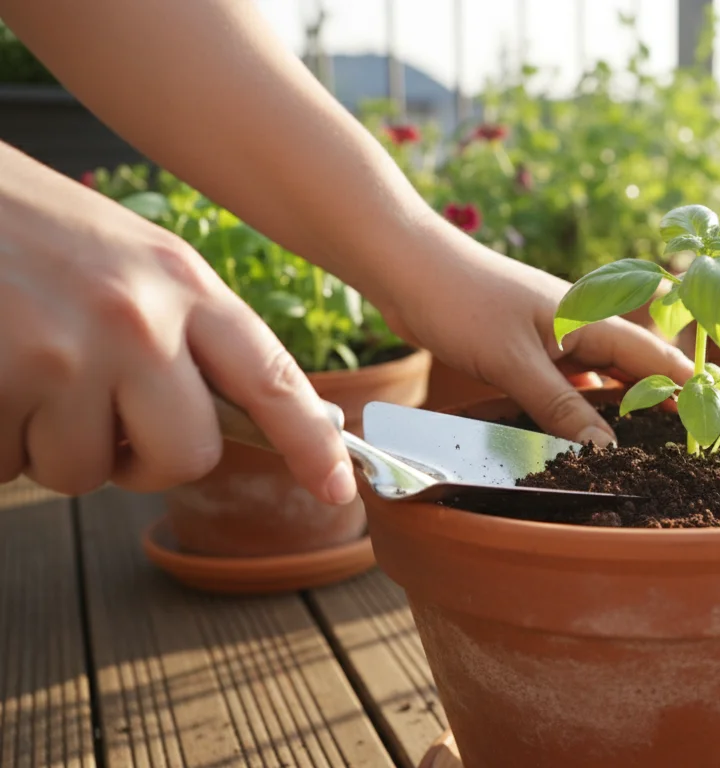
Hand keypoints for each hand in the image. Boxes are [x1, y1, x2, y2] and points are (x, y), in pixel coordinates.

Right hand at [0, 144, 354, 503]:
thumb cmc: (26, 231)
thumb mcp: (127, 259)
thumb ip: (180, 329)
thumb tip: (217, 416)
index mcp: (184, 283)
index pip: (272, 377)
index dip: (310, 442)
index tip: (338, 490)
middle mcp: (142, 319)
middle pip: (184, 455)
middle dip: (140, 460)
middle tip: (99, 424)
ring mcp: (72, 352)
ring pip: (85, 471)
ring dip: (47, 447)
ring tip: (20, 375)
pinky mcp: (8, 377)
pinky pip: (10, 465)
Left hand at [378, 223, 719, 445]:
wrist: (405, 263)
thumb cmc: (460, 300)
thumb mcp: (514, 361)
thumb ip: (560, 408)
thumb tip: (608, 452)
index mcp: (592, 320)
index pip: (663, 364)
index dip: (704, 395)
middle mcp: (583, 326)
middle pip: (646, 370)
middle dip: (683, 403)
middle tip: (718, 439)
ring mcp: (557, 335)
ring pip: (611, 377)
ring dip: (636, 407)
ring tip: (668, 441)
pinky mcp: (529, 345)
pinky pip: (574, 382)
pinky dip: (590, 406)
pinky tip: (593, 430)